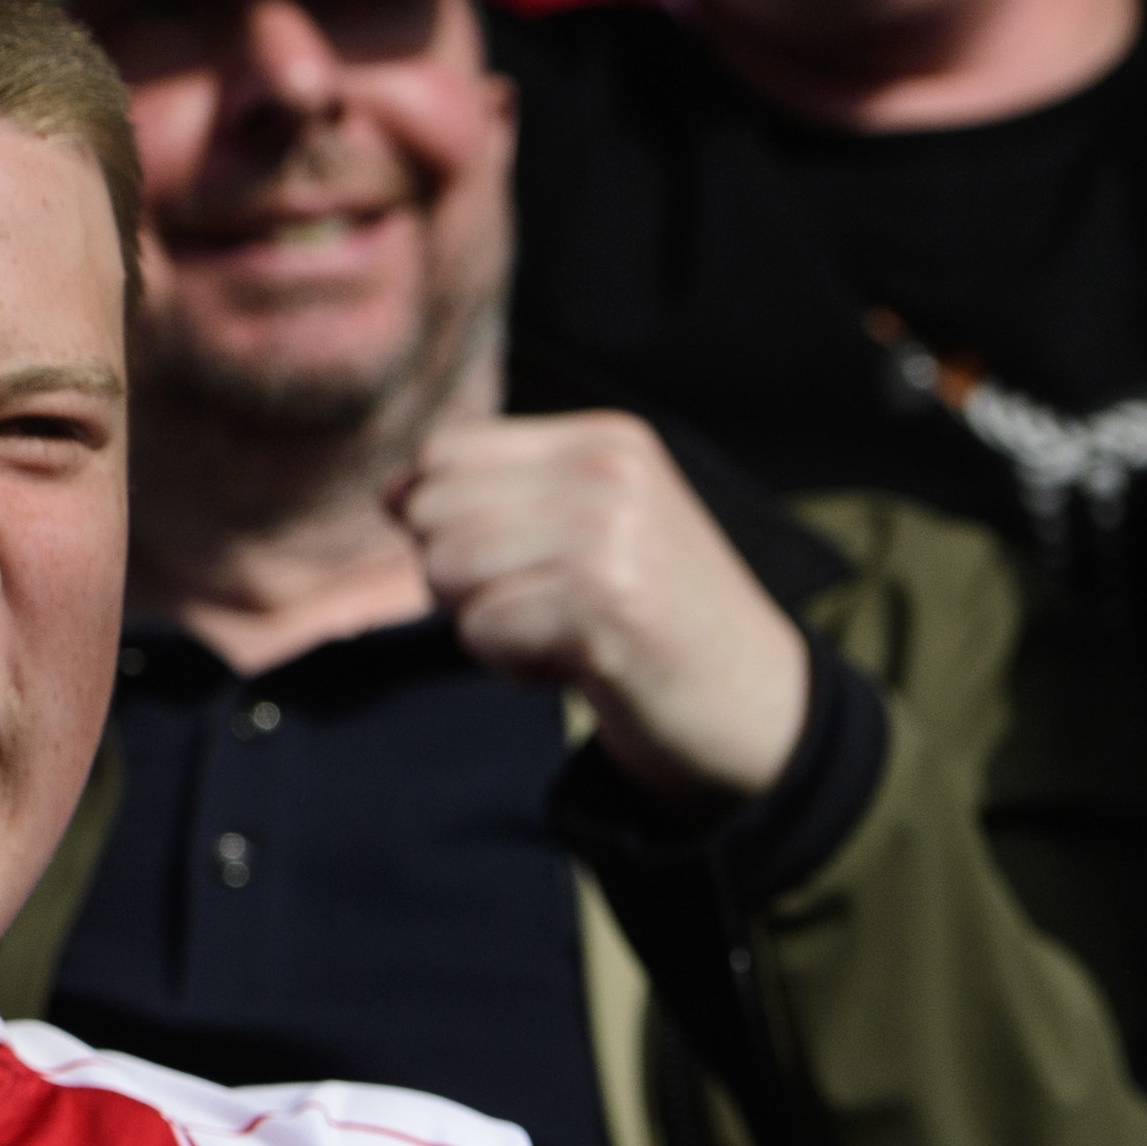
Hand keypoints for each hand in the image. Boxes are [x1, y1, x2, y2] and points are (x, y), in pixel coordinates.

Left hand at [397, 413, 811, 810]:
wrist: (757, 706)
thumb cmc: (654, 616)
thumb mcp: (586, 528)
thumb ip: (490, 499)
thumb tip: (389, 493)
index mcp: (604, 439)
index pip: (443, 452)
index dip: (445, 518)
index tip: (523, 560)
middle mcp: (608, 472)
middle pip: (431, 512)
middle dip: (463, 577)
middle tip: (548, 604)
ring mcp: (609, 534)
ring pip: (444, 570)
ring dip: (489, 622)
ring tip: (565, 630)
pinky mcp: (603, 604)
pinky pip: (479, 630)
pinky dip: (513, 663)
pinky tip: (579, 664)